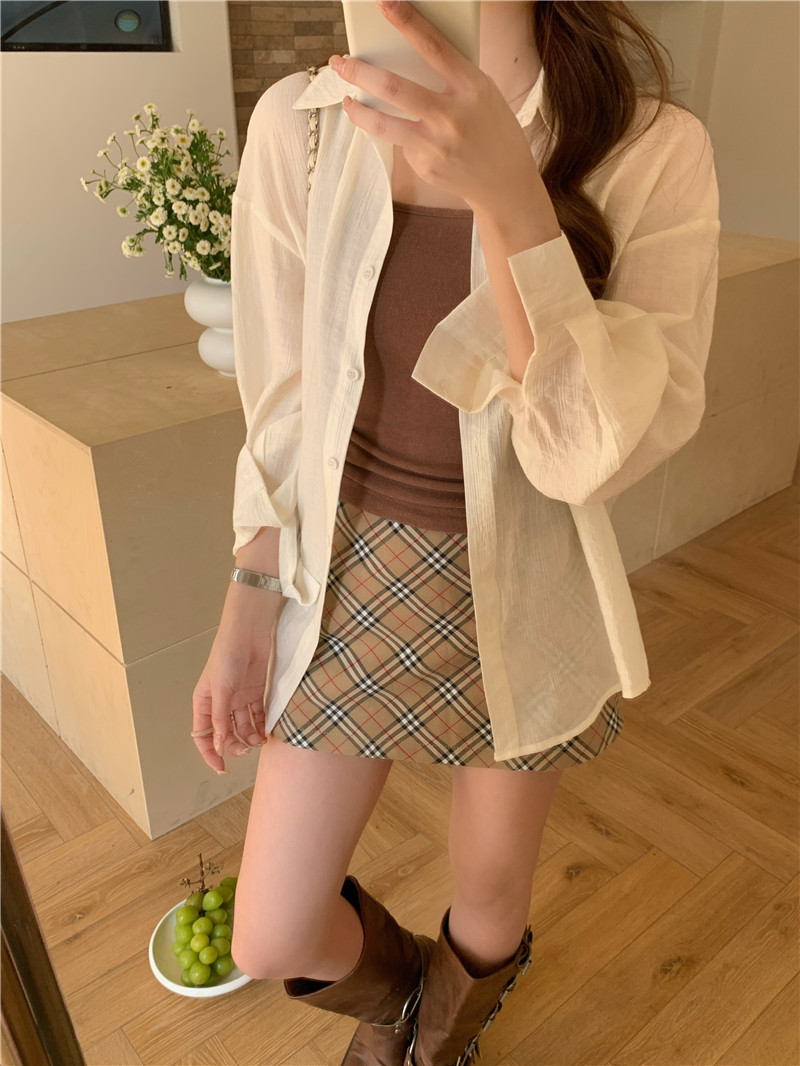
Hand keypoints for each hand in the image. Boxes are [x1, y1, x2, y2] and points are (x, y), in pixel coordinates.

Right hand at [191, 624, 269, 773]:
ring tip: (261, 741)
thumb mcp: (221, 689)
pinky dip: (263, 725)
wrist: (249, 632)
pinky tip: (268, 731)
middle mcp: (220, 703)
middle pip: (225, 734)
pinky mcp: (256, 692)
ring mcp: (239, 698)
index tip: (222, 767)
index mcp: (204, 703)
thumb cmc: (227, 655)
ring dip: (251, 738)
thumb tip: (217, 745)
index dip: (210, 753)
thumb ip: (219, 718)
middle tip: (248, 750)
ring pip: (243, 727)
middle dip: (235, 745)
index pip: (203, 735)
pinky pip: (258, 715)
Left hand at [330, 0, 538, 212]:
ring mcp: (436, 145)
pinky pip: (402, 144)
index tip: (385, 4)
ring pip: (383, 124)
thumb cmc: (493, 129)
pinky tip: (411, 136)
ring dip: (357, 111)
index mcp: (472, 88)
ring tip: (347, 100)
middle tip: (339, 62)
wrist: (506, 183)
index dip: (407, 22)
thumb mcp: (483, 94)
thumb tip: (405, 59)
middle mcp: (452, 116)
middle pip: (393, 87)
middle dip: (359, 72)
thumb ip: (451, 76)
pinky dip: (400, 135)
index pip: (434, 47)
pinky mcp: (425, 166)